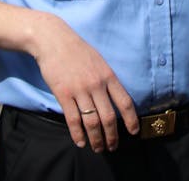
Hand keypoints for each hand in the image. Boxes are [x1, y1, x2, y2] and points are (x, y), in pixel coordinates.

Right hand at [30, 14, 138, 151]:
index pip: (125, 102)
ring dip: (96, 139)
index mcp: (108, 76)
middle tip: (112, 147)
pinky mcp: (63, 94)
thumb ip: (107, 80)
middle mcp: (96, 85)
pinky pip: (73, 119)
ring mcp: (80, 90)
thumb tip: (115, 99)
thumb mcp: (99, 61)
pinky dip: (78, 134)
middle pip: (109, 117)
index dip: (131, 120)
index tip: (133, 132)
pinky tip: (81, 142)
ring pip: (92, 122)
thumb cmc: (78, 51)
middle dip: (112, 136)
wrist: (54, 41)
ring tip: (97, 148)